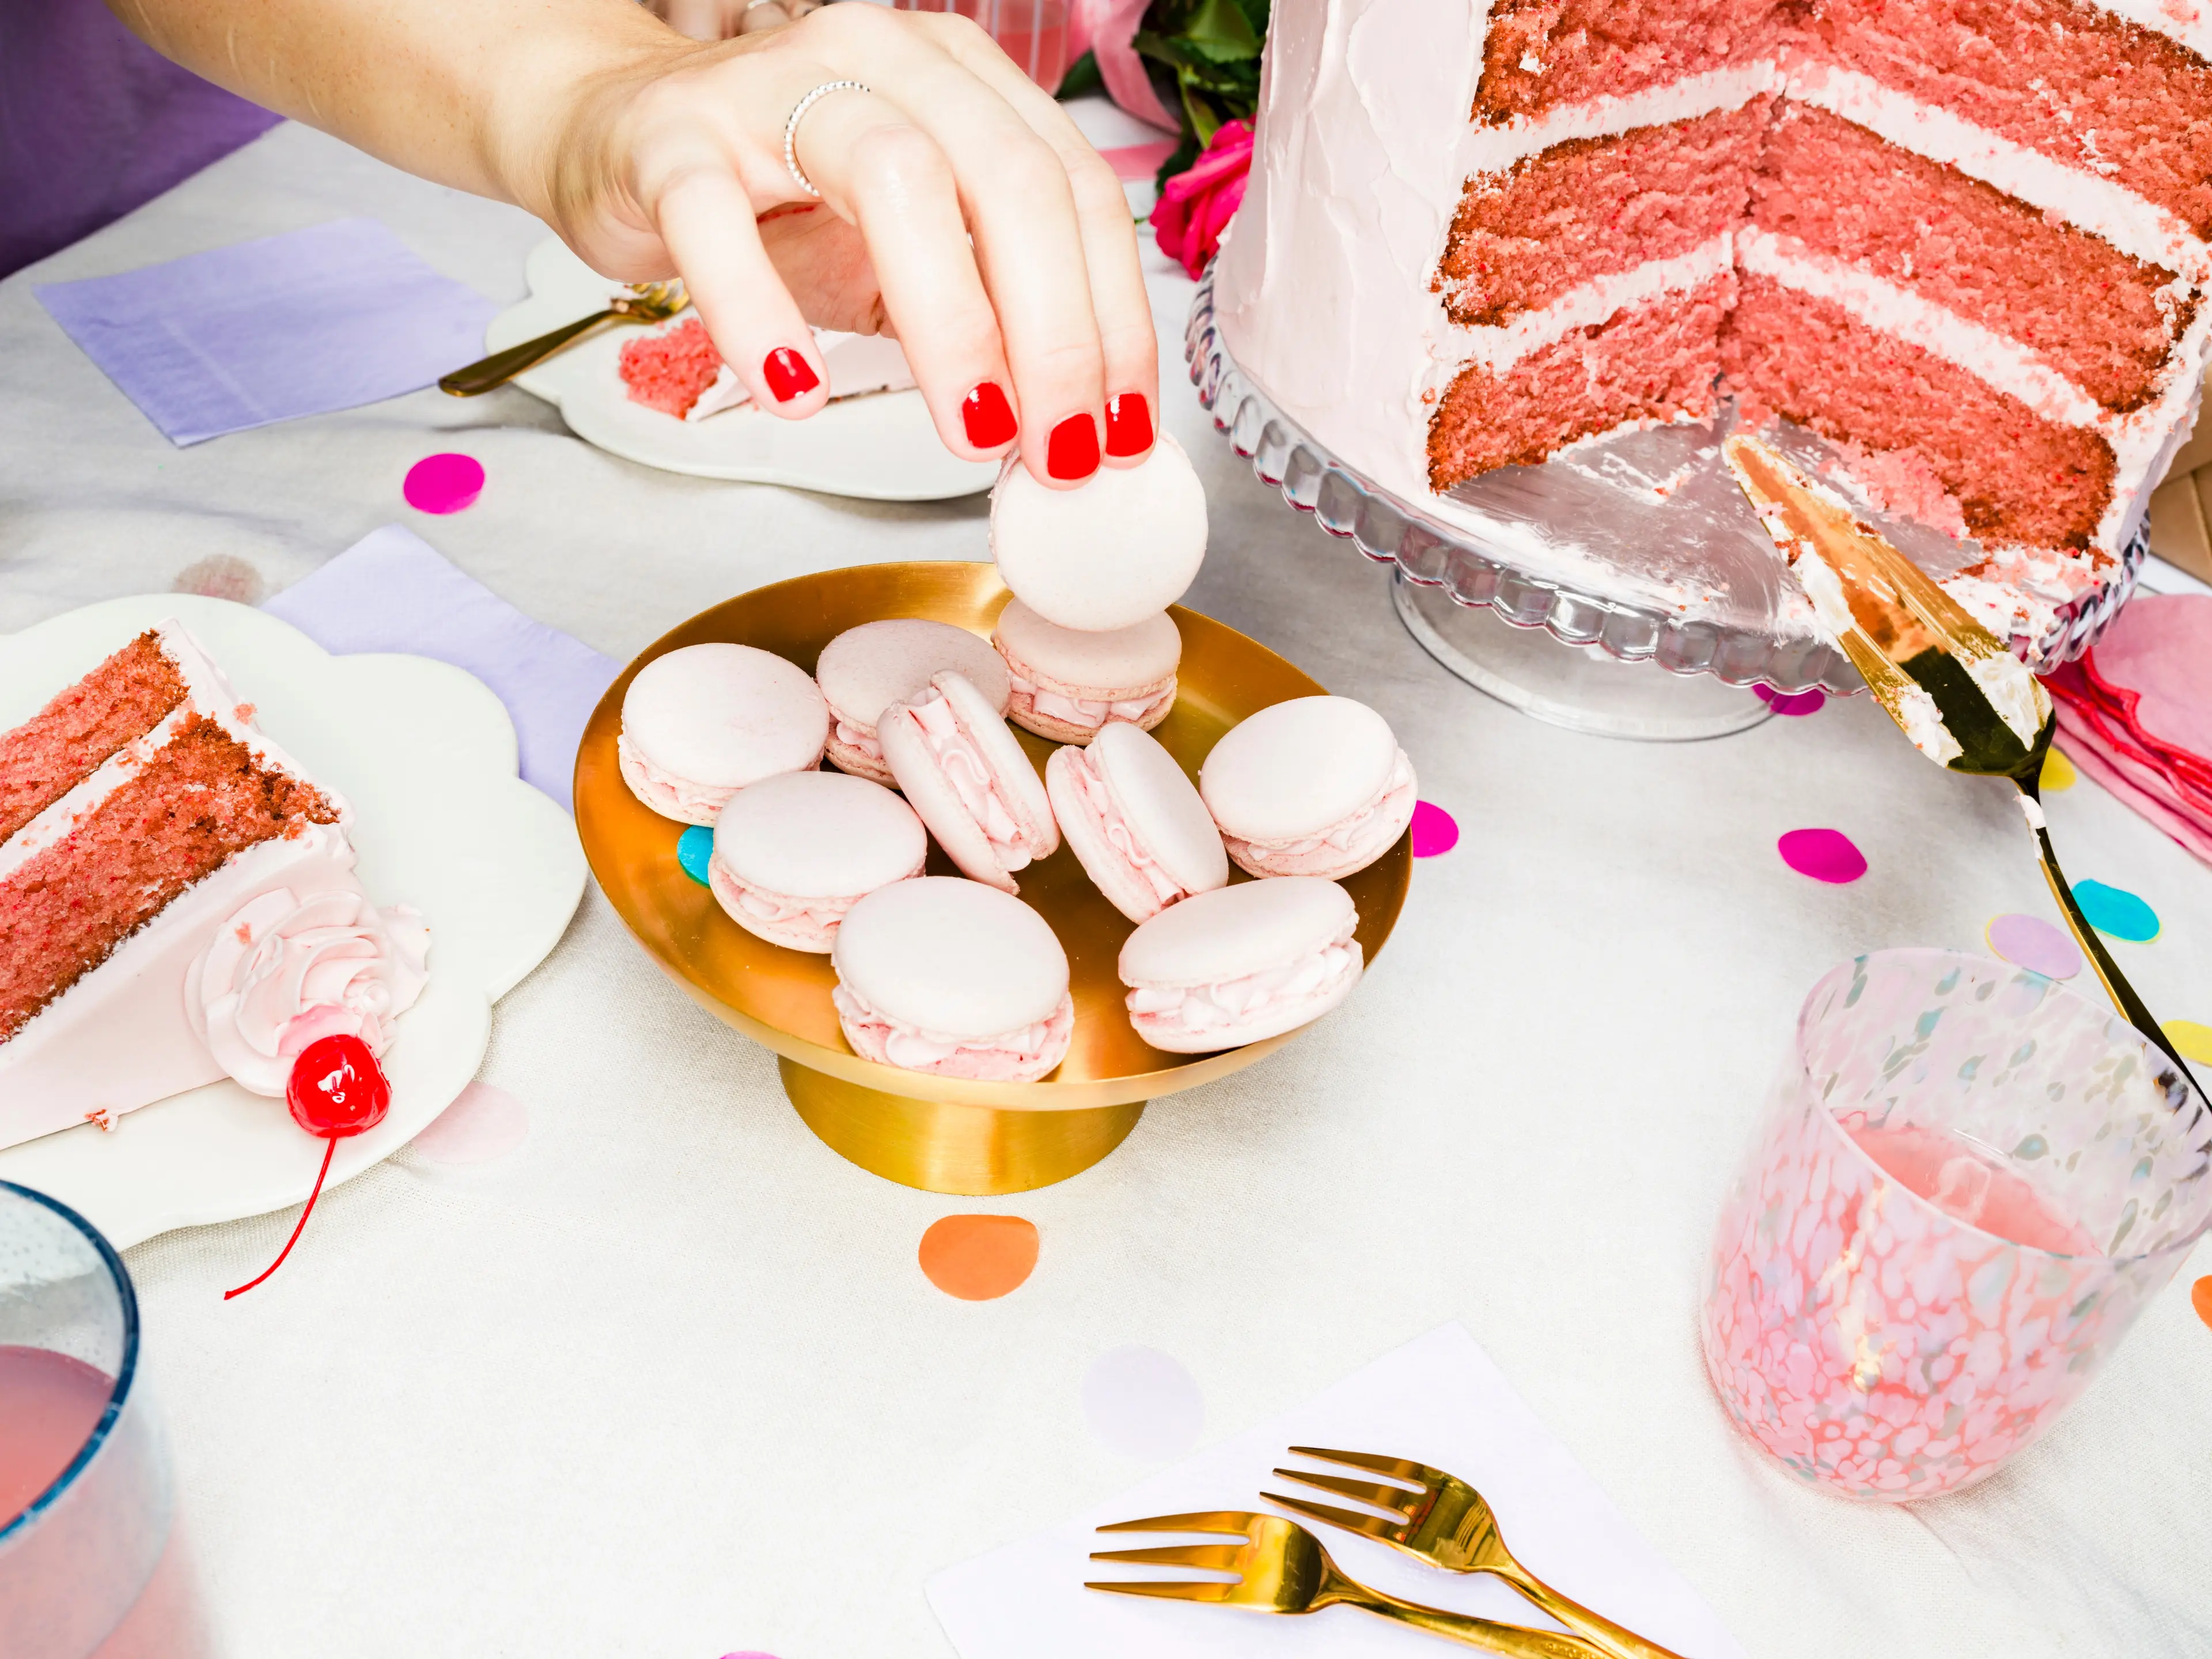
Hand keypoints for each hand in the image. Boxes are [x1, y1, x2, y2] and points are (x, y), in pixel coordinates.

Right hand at [543, 5, 1156, 484]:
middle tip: (1061, 451)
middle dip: (1054, 335)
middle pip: (1006, 182)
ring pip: (892, 178)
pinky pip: (719, 223)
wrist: (614, 136)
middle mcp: (882, 59)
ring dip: (951, 323)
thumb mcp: (904, 257)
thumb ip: (988, 319)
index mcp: (962, 79)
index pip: (1074, 190)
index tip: (1122, 430)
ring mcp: (772, 88)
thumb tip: (1071, 433)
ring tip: (973, 434)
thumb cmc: (774, 197)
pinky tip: (795, 394)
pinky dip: (761, 314)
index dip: (1114, 319)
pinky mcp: (672, 140)